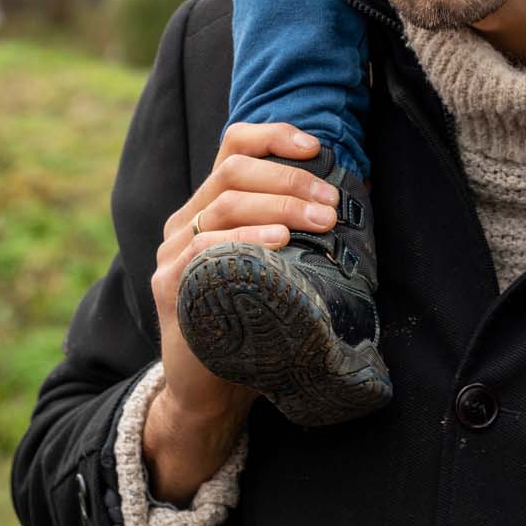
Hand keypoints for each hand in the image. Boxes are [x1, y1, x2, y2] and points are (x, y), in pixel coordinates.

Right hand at [143, 123, 339, 501]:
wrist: (212, 389)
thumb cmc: (254, 319)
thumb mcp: (278, 264)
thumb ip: (298, 227)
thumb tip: (356, 191)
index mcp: (210, 205)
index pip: (233, 146)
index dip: (274, 136)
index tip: (316, 148)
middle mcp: (186, 220)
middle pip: (233, 171)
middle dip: (290, 180)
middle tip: (332, 204)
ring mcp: (172, 252)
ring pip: (224, 204)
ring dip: (280, 206)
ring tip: (320, 222)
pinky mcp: (169, 286)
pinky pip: (204, 249)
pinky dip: (247, 238)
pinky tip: (279, 243)